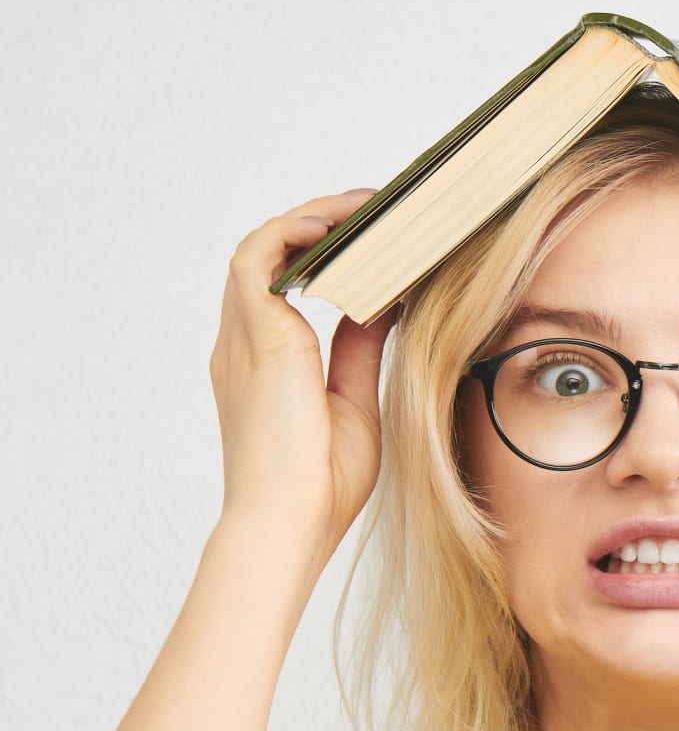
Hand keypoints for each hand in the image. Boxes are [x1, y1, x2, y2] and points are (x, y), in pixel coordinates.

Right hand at [209, 189, 398, 563]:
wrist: (287, 522)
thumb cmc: (319, 486)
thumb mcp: (354, 405)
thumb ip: (359, 352)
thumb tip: (384, 305)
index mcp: (264, 368)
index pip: (285, 294)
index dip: (323, 261)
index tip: (372, 248)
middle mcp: (243, 346)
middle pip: (271, 262)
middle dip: (320, 230)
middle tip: (375, 215)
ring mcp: (241, 338)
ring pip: (261, 249)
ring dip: (310, 220)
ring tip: (362, 209)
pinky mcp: (253, 335)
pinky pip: (255, 256)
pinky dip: (290, 232)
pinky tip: (334, 228)